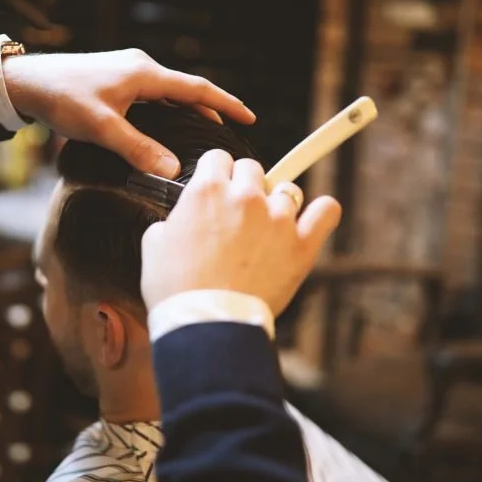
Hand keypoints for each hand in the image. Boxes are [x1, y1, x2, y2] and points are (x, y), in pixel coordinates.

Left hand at [3, 49, 254, 177]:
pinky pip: (152, 95)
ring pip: (168, 93)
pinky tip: (164, 129)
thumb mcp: (102, 127)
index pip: (196, 89)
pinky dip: (167, 110)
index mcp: (144, 73)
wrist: (25, 81)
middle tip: (230, 131)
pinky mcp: (114, 80)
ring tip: (204, 133)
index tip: (249, 118)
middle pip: (185, 90)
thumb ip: (138, 148)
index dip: (225, 104)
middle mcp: (140, 67)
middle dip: (210, 109)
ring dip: (187, 110)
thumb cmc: (62, 98)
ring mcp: (126, 71)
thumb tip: (172, 169)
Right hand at [141, 151, 341, 314]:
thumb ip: (175, 218)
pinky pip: (326, 211)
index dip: (215, 174)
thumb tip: (184, 218)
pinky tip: (314, 218)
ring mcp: (277, 219)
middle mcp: (245, 196)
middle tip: (237, 215)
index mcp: (207, 190)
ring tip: (267, 230)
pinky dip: (322, 212)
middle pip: (253, 168)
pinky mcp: (301, 245)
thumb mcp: (154, 243)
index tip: (216, 190)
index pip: (218, 157)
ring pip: (288, 190)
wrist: (206, 323)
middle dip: (244, 186)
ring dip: (277, 205)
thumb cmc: (175, 288)